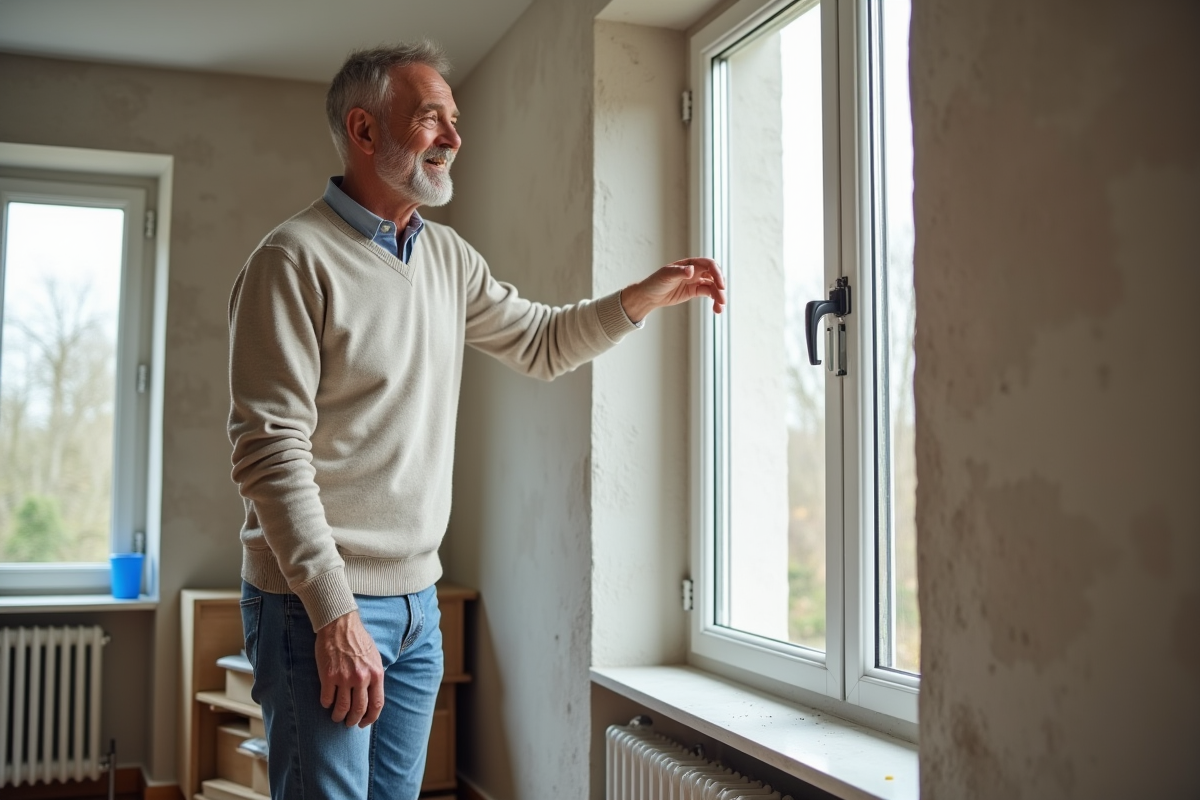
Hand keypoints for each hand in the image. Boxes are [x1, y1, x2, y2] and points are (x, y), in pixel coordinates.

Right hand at [314, 610, 384, 727]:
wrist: (340, 624)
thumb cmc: (358, 639)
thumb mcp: (374, 657)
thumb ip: (374, 676)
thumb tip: (373, 694)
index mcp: (376, 673)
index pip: (376, 704)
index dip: (370, 718)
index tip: (364, 723)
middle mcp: (361, 678)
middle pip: (359, 709)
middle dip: (354, 720)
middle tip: (349, 723)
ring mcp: (344, 677)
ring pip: (342, 708)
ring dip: (339, 716)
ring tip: (337, 717)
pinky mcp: (328, 676)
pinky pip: (327, 699)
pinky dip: (326, 704)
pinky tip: (327, 703)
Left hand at [620, 258, 725, 322]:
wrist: (649, 295)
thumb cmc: (656, 282)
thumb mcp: (666, 275)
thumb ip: (680, 272)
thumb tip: (691, 270)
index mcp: (690, 263)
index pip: (709, 265)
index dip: (717, 273)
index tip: (721, 285)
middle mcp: (696, 271)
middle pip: (714, 276)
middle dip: (720, 287)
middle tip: (722, 300)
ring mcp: (696, 281)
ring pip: (713, 287)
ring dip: (719, 297)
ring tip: (719, 309)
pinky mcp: (695, 291)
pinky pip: (708, 294)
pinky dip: (714, 301)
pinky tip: (716, 309)